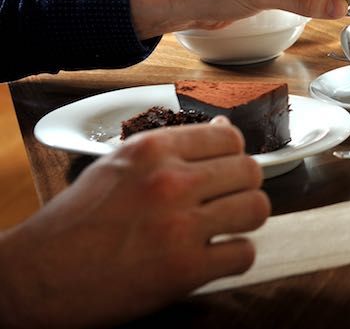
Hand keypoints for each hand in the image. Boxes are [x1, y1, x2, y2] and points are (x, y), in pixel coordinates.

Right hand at [0, 118, 268, 327]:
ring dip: (245, 221)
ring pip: (257, 208)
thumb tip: (223, 130)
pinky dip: (234, 258)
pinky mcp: (184, 269)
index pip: (230, 137)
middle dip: (243, 187)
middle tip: (224, 203)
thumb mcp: (118, 165)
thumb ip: (172, 147)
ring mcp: (179, 226)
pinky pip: (244, 254)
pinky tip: (214, 258)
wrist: (36, 276)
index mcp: (152, 149)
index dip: (232, 156)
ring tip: (223, 229)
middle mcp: (170, 181)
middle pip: (251, 170)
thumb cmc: (75, 221)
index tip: (222, 172)